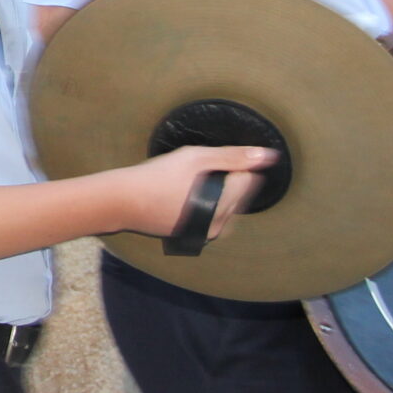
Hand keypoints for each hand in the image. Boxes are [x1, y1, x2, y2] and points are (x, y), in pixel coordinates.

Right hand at [111, 146, 282, 243]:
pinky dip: (204, 204)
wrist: (123, 201)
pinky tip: (182, 196)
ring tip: (188, 183)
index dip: (232, 164)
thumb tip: (269, 156)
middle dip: (226, 180)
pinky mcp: (193, 236)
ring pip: (226, 206)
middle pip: (240, 194)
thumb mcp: (196, 158)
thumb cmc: (158, 176)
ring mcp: (206, 232)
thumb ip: (234, 157)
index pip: (249, 179)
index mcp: (225, 202)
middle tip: (195, 171)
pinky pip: (211, 216)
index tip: (208, 161)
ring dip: (217, 193)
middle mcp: (221, 223)